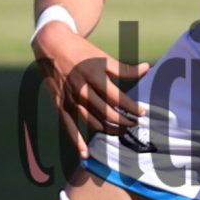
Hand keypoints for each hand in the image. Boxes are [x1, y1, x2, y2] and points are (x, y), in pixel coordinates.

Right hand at [37, 21, 149, 144]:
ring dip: (108, 130)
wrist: (52, 45)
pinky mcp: (60, 104)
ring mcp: (70, 99)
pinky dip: (77, 142)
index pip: (118, 98)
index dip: (132, 107)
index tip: (142, 113)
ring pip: (91, 122)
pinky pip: (69, 126)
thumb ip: (125, 68)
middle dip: (123, 121)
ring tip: (120, 132)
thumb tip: (147, 68)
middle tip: (133, 123)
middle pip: (106, 113)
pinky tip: (85, 154)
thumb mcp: (103, 56)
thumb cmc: (81, 51)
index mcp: (94, 76)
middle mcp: (81, 89)